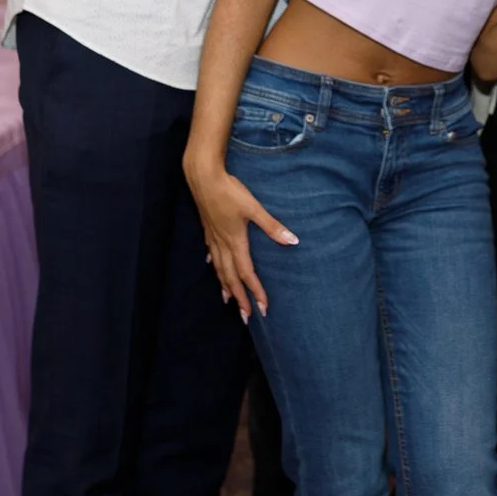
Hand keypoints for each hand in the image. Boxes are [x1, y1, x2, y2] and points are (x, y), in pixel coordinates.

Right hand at [186, 159, 297, 318]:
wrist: (203, 178)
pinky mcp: (208, 229)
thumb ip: (272, 226)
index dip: (255, 292)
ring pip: (219, 268)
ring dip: (225, 285)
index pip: (247, 273)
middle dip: (239, 298)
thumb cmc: (229, 191)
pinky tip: (212, 266)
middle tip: (245, 317)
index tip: (262, 309)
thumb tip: (293, 241)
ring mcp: (213, 238)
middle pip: (230, 277)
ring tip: (227, 300)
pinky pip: (211, 254)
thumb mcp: (254, 208)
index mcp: (235, 242)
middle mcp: (222, 244)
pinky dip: (214, 265)